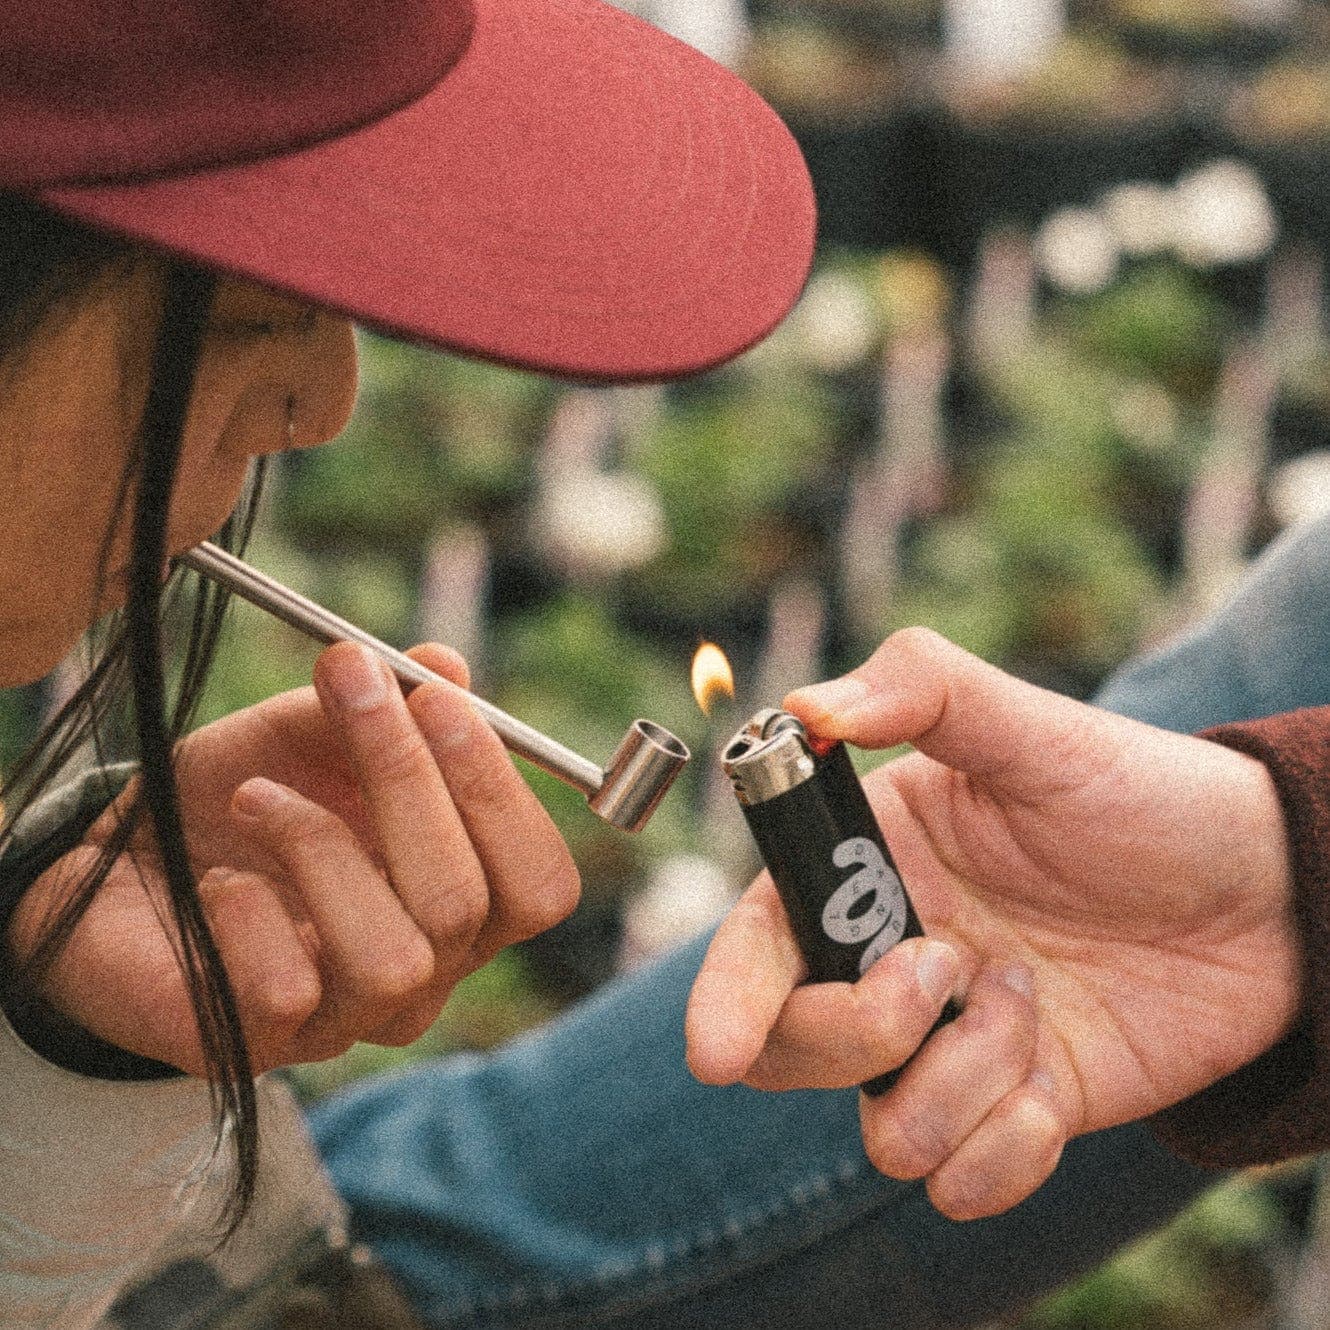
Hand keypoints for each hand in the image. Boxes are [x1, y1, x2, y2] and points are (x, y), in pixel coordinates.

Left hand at [9, 641, 579, 1075]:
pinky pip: (287, 993)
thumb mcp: (310, 734)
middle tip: (347, 689)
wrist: (116, 866)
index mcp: (460, 907)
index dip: (497, 791)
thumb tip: (442, 667)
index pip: (538, 885)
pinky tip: (217, 880)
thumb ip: (384, 705)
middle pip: (466, 906)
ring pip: (394, 960)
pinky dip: (250, 913)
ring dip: (320, 847)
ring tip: (254, 797)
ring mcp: (342, 1021)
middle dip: (406, 779)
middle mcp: (423, 976)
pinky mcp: (253, 1046)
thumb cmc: (240, 799)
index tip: (433, 697)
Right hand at [686, 627, 1296, 1219]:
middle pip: (795, 1053)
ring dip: (965, 1077)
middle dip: (862, 1030)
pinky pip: (966, 1183)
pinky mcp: (1017, 1112)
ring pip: (888, 1132)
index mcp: (868, 873)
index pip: (757, 945)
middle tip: (949, 966)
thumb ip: (919, 690)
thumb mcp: (1032, 726)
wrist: (1265, 890)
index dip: (727, 998)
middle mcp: (891, 966)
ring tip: (1036, 998)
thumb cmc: (1136, 791)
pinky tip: (1057, 1077)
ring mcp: (953, 1048)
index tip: (719, 1049)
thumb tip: (803, 710)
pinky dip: (1010, 1148)